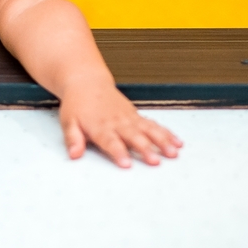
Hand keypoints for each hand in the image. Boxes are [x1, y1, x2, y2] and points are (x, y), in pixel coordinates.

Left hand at [58, 80, 181, 167]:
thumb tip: (73, 154)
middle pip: (134, 137)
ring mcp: (129, 118)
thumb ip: (73, 139)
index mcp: (100, 126)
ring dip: (162, 141)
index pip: (110, 142)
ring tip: (173, 153)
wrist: (87, 83)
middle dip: (145, 149)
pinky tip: (178, 143)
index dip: (119, 152)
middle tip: (155, 161)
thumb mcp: (69, 122)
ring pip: (149, 130)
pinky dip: (166, 133)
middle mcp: (117, 123)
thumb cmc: (77, 105)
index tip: (127, 164)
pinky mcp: (137, 116)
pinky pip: (154, 125)